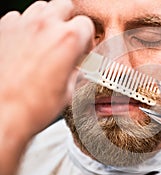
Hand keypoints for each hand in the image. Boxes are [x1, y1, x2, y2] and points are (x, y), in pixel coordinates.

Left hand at [0, 0, 93, 136]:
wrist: (2, 114)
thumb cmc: (33, 106)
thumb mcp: (68, 91)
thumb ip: (76, 72)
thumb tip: (77, 70)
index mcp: (68, 40)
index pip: (86, 24)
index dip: (87, 38)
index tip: (83, 50)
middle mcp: (45, 27)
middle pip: (64, 6)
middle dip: (69, 21)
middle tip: (68, 39)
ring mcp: (22, 26)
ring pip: (41, 8)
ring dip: (48, 20)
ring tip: (48, 39)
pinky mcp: (3, 30)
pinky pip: (18, 18)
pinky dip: (26, 26)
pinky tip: (27, 43)